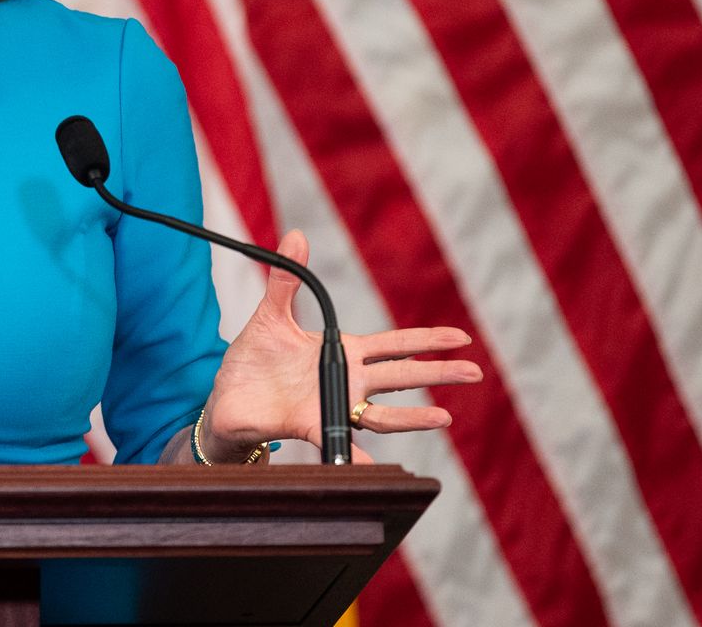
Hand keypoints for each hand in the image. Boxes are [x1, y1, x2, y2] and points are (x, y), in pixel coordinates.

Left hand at [200, 230, 481, 462]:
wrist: (227, 398)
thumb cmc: (253, 360)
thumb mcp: (271, 315)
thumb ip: (287, 279)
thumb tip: (295, 235)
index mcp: (342, 351)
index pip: (395, 344)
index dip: (428, 340)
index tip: (462, 338)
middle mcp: (346, 380)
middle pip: (402, 376)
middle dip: (439, 372)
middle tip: (474, 372)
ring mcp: (332, 404)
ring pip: (383, 413)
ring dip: (413, 416)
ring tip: (444, 418)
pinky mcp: (311, 425)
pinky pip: (339, 441)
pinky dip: (357, 456)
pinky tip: (371, 465)